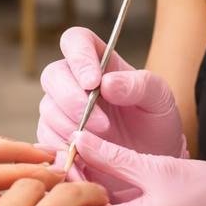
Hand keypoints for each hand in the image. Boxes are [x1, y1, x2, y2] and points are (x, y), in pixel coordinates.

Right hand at [36, 27, 186, 162]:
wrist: (151, 165)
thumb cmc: (156, 124)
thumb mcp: (160, 100)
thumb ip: (139, 85)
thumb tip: (107, 83)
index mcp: (100, 62)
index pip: (75, 41)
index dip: (78, 56)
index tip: (92, 82)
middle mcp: (75, 82)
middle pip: (53, 75)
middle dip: (72, 99)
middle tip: (102, 123)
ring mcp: (61, 110)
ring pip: (48, 108)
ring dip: (71, 125)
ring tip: (101, 141)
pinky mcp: (55, 137)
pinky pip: (46, 138)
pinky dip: (64, 148)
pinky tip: (86, 157)